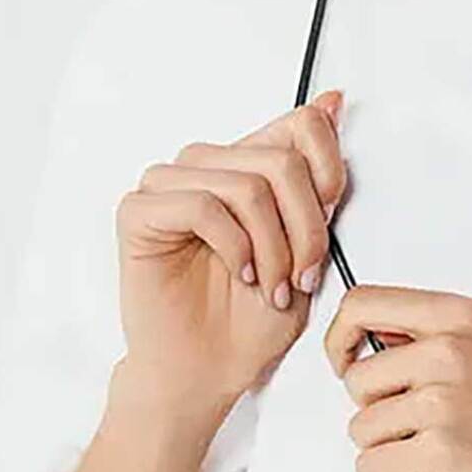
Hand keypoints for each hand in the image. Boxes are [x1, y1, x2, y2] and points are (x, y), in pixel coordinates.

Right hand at [116, 92, 347, 420]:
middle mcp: (207, 165)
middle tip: (302, 276)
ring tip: (272, 286)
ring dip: (272, 246)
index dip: (329, 171)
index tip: (330, 222)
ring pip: (246, 184)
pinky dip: (234, 247)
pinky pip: (201, 206)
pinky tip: (240, 274)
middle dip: (306, 228)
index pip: (300, 124)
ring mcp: (168, 185)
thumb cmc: (251, 319)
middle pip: (280, 160)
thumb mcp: (307, 246)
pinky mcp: (138, 212)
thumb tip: (332, 99)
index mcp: (246, 164)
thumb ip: (318, 178)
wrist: (208, 373)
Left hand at [322, 285, 471, 471]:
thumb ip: (455, 336)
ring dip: (382, 456)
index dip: (340, 338)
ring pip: (361, 429)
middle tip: (405, 434)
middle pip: (356, 379)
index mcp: (461, 318)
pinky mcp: (439, 452)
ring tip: (415, 469)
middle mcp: (447, 351)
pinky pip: (370, 470)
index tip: (346, 364)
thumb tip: (399, 340)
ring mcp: (442, 401)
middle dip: (374, 414)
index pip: (363, 304)